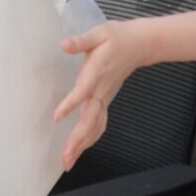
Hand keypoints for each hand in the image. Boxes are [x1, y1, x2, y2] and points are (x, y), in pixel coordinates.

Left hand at [53, 20, 152, 169]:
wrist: (138, 45)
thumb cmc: (117, 37)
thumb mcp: (98, 33)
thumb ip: (81, 41)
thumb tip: (64, 44)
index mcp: (96, 73)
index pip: (83, 91)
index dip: (70, 104)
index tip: (57, 117)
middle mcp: (100, 90)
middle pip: (90, 120)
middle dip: (77, 141)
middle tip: (65, 159)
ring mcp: (104, 97)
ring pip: (95, 126)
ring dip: (82, 145)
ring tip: (68, 161)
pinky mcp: (105, 99)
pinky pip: (99, 123)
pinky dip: (90, 137)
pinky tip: (81, 148)